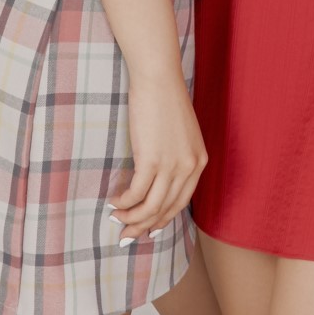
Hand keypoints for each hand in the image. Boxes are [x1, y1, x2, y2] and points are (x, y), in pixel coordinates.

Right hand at [109, 71, 207, 240]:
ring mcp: (172, 165)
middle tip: (126, 235)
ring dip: (131, 218)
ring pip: (150, 207)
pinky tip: (114, 201)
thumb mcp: (181, 134)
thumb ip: (177, 158)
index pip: (181, 202)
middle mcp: (189, 167)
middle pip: (165, 209)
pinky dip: (123, 202)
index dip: (162, 219)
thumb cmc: (165, 101)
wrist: (158, 79)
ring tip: (117, 219)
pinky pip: (136, 194)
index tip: (148, 229)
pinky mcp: (151, 160)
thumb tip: (158, 181)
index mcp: (199, 161)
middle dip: (144, 226)